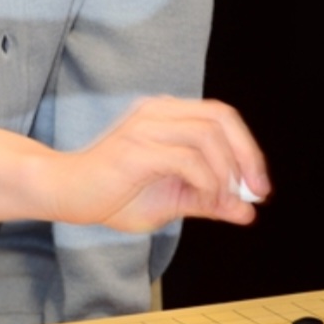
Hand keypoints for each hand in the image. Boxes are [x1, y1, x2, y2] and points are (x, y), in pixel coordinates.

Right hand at [0, 95, 268, 231]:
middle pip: (220, 117)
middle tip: (256, 190)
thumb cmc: (111, 193)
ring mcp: (145, 127)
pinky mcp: (136, 150)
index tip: (258, 186)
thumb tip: (248, 211)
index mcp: (166, 115)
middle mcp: (157, 112)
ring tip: (221, 201)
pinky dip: (206, 182)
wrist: (64, 193)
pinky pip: (186, 160)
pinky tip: (203, 201)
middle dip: (246, 156)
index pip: (221, 116)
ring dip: (225, 173)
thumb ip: (208, 201)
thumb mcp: (171, 200)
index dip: (247, 148)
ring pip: (207, 135)